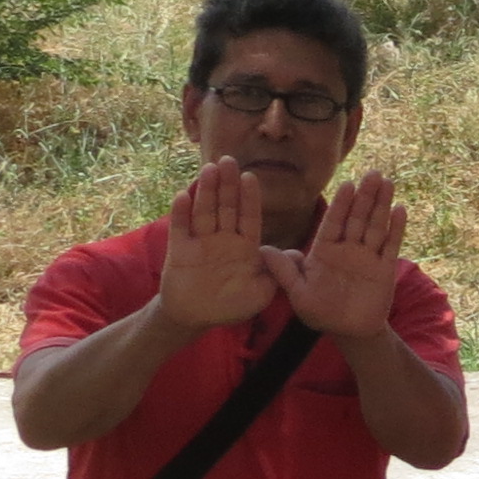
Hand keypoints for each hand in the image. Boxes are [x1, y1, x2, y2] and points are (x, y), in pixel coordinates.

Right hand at [150, 158, 273, 330]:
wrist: (197, 317)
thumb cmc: (232, 304)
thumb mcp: (261, 291)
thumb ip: (277, 273)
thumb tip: (299, 256)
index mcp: (245, 245)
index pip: (249, 216)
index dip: (249, 197)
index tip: (251, 176)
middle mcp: (223, 238)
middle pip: (227, 207)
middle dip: (228, 185)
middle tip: (228, 160)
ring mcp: (201, 241)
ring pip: (204, 211)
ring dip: (206, 191)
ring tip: (209, 169)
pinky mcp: (180, 249)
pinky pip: (180, 228)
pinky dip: (181, 213)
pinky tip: (183, 195)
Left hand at [256, 170, 404, 339]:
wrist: (348, 331)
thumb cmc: (320, 312)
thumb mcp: (298, 293)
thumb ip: (284, 271)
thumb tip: (261, 250)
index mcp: (325, 251)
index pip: (333, 222)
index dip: (340, 204)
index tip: (347, 184)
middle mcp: (347, 249)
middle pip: (357, 218)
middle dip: (365, 197)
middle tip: (372, 174)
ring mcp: (367, 257)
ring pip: (375, 226)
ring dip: (381, 205)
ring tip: (387, 182)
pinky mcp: (384, 269)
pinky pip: (390, 246)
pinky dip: (395, 229)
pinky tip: (400, 210)